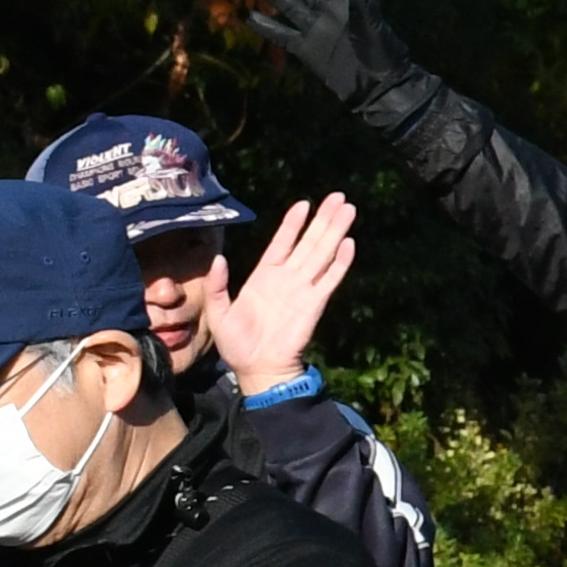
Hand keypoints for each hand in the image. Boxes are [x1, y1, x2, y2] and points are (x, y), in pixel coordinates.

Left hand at [206, 192, 360, 390]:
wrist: (257, 368)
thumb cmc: (236, 343)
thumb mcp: (217, 312)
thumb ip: (218, 285)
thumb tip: (218, 259)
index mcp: (264, 275)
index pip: (282, 242)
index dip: (293, 223)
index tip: (304, 203)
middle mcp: (287, 277)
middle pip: (309, 242)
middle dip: (324, 219)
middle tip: (338, 197)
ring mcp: (303, 289)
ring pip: (323, 253)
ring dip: (336, 232)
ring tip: (348, 210)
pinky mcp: (315, 303)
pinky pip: (330, 279)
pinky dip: (341, 262)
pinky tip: (349, 244)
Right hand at [244, 0, 421, 114]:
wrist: (377, 88)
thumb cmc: (381, 54)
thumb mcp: (373, 25)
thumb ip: (363, 0)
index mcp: (346, 1)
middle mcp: (328, 11)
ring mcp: (316, 30)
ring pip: (290, 6)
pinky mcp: (307, 50)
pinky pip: (284, 36)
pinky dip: (269, 28)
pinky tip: (251, 17)